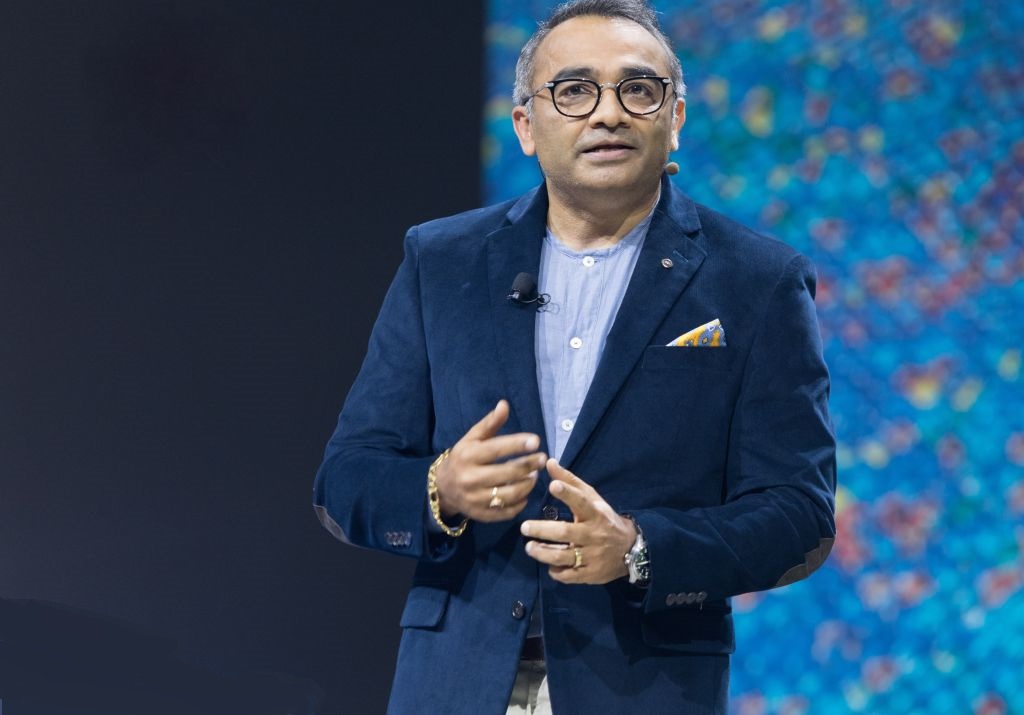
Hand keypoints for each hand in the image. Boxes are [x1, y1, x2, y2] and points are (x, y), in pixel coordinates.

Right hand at [434, 400, 545, 521]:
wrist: (443, 487)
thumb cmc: (463, 458)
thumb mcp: (472, 438)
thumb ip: (490, 423)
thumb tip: (504, 404)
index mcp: (468, 456)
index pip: (496, 449)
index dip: (517, 444)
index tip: (536, 441)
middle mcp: (470, 478)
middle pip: (507, 473)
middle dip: (529, 465)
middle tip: (542, 459)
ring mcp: (474, 499)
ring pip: (509, 494)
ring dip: (527, 485)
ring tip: (534, 476)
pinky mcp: (480, 514)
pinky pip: (505, 512)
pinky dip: (519, 504)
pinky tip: (525, 494)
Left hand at [520, 459, 635, 584]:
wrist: (630, 548)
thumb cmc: (604, 519)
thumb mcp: (592, 498)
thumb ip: (570, 482)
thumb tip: (549, 462)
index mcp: (595, 513)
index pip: (581, 501)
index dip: (567, 493)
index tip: (553, 485)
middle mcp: (594, 534)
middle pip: (565, 532)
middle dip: (542, 530)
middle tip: (524, 527)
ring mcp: (592, 556)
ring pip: (563, 556)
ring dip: (542, 552)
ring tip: (529, 547)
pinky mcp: (591, 574)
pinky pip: (569, 575)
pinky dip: (556, 571)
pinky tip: (548, 565)